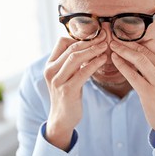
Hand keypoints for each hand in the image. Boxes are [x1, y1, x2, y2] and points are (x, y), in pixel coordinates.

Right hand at [44, 33, 107, 149]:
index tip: (95, 36)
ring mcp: (58, 81)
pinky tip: (103, 60)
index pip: (62, 42)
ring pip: (76, 58)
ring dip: (93, 50)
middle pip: (71, 48)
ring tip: (105, 46)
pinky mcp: (67, 90)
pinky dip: (94, 64)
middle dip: (90, 42)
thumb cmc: (68, 95)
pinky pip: (83, 72)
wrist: (62, 119)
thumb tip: (87, 46)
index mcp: (50, 65)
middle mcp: (51, 71)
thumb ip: (72, 63)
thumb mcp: (66, 76)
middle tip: (104, 38)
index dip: (79, 37)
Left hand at [110, 39, 154, 140]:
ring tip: (111, 46)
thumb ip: (154, 63)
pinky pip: (133, 75)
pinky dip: (122, 65)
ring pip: (139, 59)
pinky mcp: (149, 93)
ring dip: (123, 50)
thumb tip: (137, 47)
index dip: (136, 36)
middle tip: (112, 36)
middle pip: (144, 49)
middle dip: (126, 42)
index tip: (122, 33)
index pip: (152, 43)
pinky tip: (114, 59)